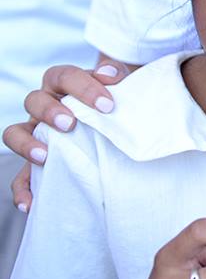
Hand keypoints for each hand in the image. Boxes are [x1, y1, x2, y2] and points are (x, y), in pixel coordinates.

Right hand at [3, 60, 130, 211]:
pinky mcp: (38, 161)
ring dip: (26, 145)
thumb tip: (110, 75)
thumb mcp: (119, 84)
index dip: (83, 88)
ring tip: (44, 156)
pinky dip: (22, 190)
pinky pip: (21, 177)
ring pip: (14, 133)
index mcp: (63, 83)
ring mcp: (38, 133)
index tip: (107, 105)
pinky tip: (30, 203)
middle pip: (34, 100)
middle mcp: (45, 106)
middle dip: (49, 112)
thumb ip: (115, 75)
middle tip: (70, 124)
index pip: (64, 77)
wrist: (113, 116)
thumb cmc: (114, 98)